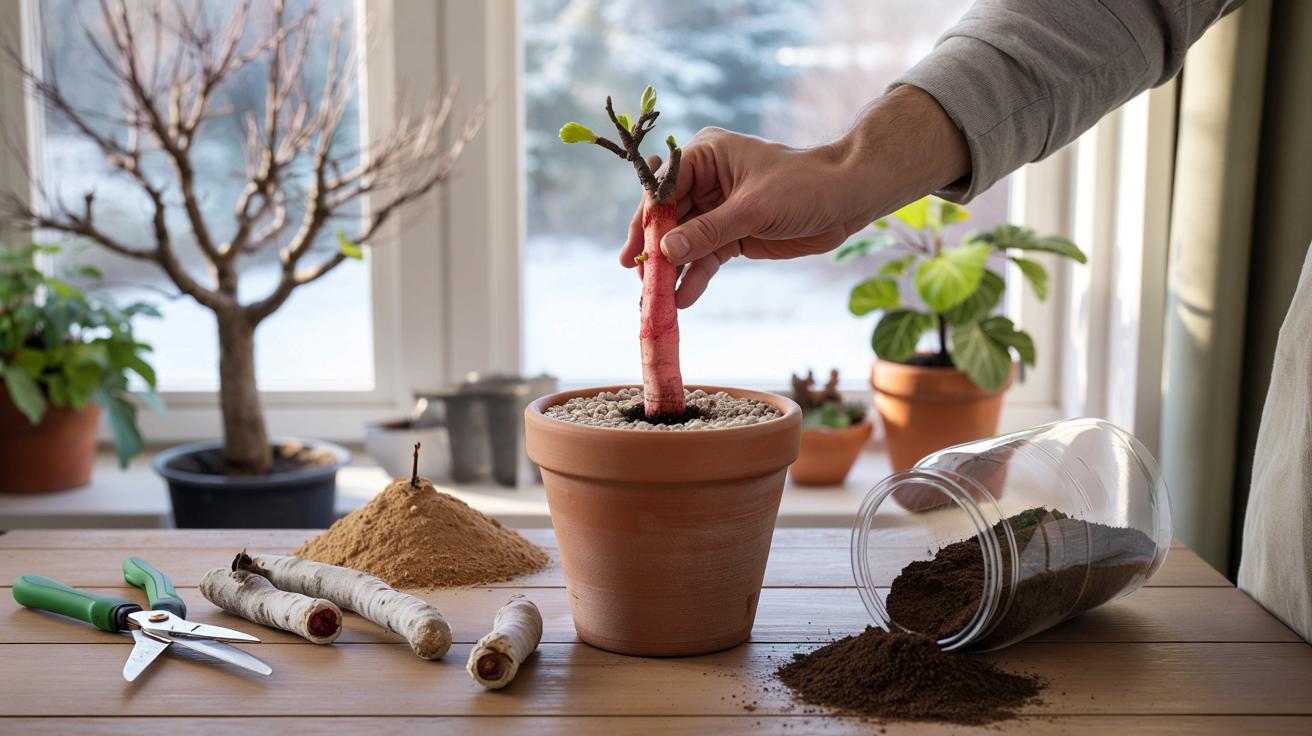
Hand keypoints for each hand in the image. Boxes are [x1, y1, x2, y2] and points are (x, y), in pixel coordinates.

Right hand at [620, 85, 969, 306]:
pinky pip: (706, 257)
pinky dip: (695, 277)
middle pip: (668, 218)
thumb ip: (708, 231)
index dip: (647, 221)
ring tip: (656, 300)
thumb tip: (666, 251)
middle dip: (655, 251)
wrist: (846, 201)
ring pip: (684, 242)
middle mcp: (705, 182)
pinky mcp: (733, 236)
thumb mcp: (754, 208)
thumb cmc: (804, 186)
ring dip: (672, 271)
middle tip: (640, 280)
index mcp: (705, 157)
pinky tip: (683, 298)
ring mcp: (717, 210)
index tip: (635, 251)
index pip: (663, 188)